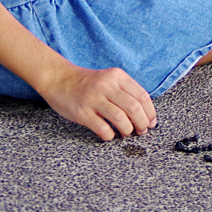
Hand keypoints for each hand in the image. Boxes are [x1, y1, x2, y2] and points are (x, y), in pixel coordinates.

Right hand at [37, 64, 156, 141]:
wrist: (59, 79)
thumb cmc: (88, 83)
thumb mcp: (109, 78)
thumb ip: (126, 91)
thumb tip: (146, 113)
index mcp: (117, 76)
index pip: (142, 96)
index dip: (150, 112)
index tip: (152, 122)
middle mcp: (107, 86)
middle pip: (134, 108)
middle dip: (142, 123)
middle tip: (141, 131)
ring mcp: (93, 99)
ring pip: (121, 119)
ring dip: (128, 130)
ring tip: (126, 133)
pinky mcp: (82, 112)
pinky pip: (103, 128)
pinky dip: (110, 135)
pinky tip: (109, 135)